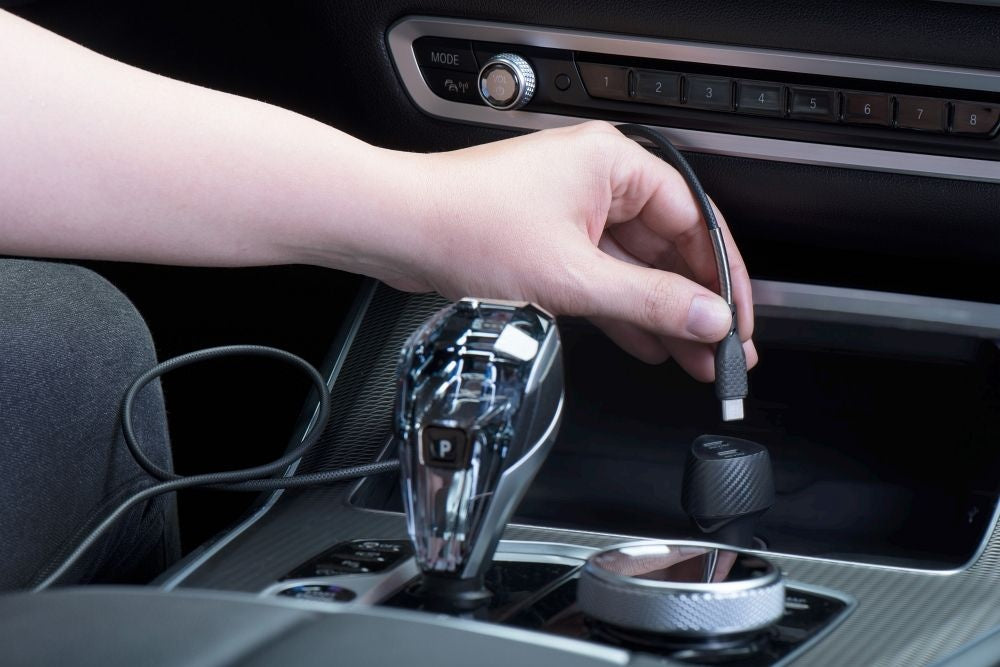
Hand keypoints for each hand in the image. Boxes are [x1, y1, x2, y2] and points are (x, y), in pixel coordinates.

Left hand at [393, 122, 755, 380]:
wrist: (395, 227)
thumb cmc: (465, 224)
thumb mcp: (573, 276)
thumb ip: (649, 302)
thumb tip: (706, 319)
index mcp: (615, 165)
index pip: (695, 222)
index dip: (722, 279)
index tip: (738, 322)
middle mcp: (597, 181)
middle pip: (667, 249)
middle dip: (693, 305)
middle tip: (721, 351)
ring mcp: (571, 211)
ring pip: (635, 268)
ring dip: (661, 315)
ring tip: (691, 359)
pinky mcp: (548, 239)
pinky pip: (601, 277)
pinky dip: (622, 310)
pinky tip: (647, 343)